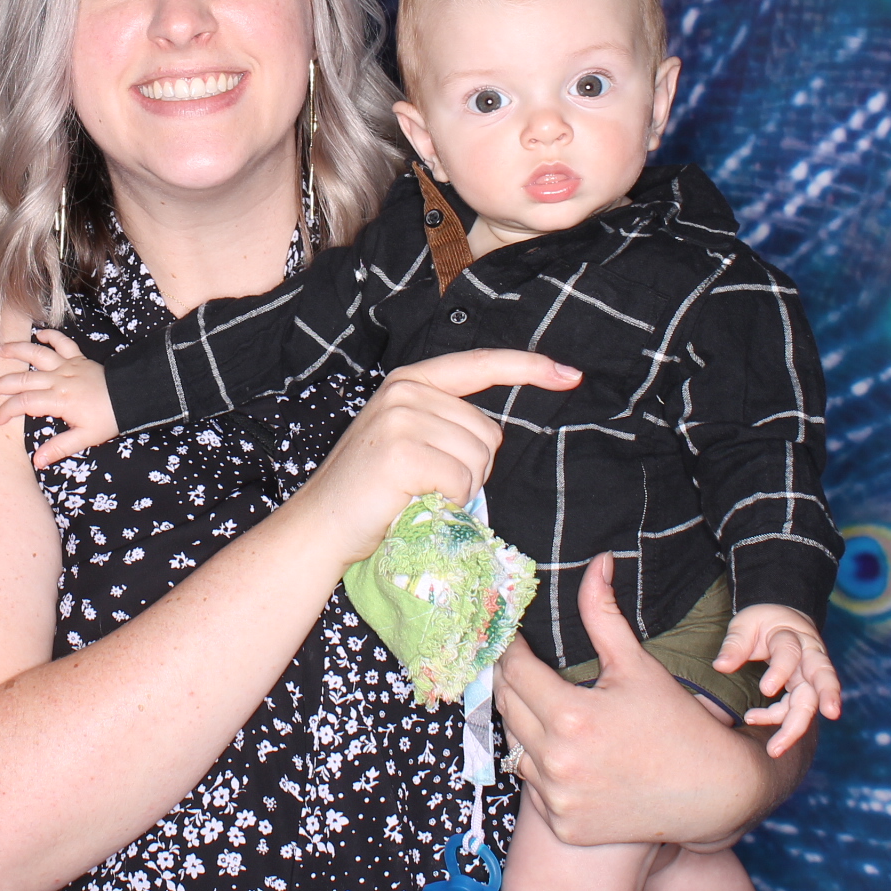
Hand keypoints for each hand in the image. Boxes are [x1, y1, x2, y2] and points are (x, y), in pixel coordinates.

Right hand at [0, 331, 121, 467]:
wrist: (131, 396)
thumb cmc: (108, 419)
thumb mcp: (85, 438)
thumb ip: (59, 448)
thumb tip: (37, 461)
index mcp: (58, 399)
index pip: (24, 403)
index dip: (7, 411)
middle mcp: (58, 379)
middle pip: (22, 378)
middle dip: (0, 384)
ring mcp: (68, 365)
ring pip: (38, 354)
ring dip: (18, 350)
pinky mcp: (78, 358)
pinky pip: (63, 343)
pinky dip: (51, 335)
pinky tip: (39, 333)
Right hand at [285, 348, 578, 567]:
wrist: (320, 525)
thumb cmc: (371, 491)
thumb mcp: (406, 438)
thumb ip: (443, 422)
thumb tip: (492, 436)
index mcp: (411, 381)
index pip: (480, 364)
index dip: (529, 367)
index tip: (570, 373)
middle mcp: (406, 391)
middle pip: (489, 432)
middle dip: (473, 469)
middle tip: (429, 486)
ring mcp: (402, 419)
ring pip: (479, 459)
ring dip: (461, 490)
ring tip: (420, 495)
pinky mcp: (402, 453)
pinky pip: (462, 482)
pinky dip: (449, 503)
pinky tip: (416, 504)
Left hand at [494, 553, 809, 848]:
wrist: (713, 793)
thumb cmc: (678, 723)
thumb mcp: (637, 664)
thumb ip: (603, 614)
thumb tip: (597, 563)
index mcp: (572, 717)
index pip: (513, 669)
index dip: (509, 647)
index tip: (512, 635)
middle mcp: (558, 762)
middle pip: (506, 704)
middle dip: (511, 678)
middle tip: (522, 662)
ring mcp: (558, 799)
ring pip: (513, 744)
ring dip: (522, 720)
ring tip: (544, 702)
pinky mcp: (563, 824)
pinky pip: (531, 783)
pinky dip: (538, 762)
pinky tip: (561, 746)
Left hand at [717, 602, 841, 757]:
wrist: (782, 620)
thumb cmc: (761, 623)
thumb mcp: (745, 624)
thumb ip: (735, 644)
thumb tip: (721, 666)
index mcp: (793, 635)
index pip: (790, 653)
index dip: (780, 671)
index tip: (766, 689)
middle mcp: (810, 657)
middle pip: (822, 677)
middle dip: (826, 696)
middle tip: (830, 714)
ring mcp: (811, 676)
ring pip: (813, 701)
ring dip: (798, 725)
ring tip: (777, 748)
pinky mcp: (805, 690)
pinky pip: (797, 708)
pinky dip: (779, 720)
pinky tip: (752, 718)